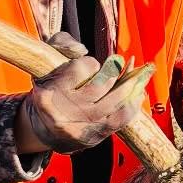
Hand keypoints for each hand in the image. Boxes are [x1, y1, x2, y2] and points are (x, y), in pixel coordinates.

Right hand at [15, 32, 154, 155]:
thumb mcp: (46, 64)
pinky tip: (137, 92)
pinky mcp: (95, 136)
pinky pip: (121, 118)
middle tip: (118, 63)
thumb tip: (82, 49)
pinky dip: (133, 103)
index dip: (90, 64)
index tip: (91, 64)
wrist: (45, 129)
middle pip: (100, 85)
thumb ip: (62, 45)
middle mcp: (64, 113)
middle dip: (113, 71)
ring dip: (129, 85)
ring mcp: (81, 128)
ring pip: (115, 101)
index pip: (80, 69)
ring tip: (136, 74)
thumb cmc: (49, 90)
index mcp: (48, 94)